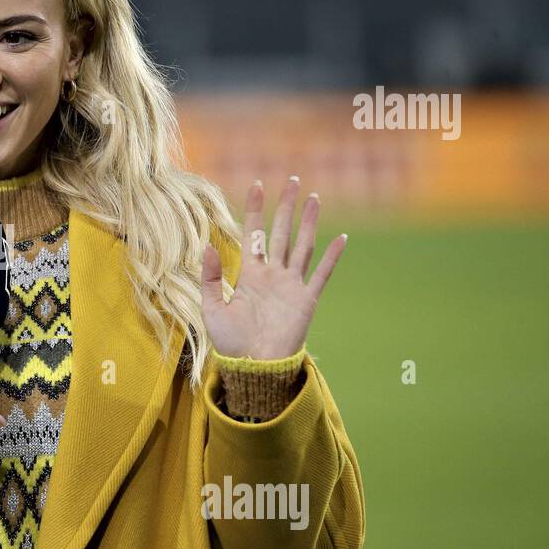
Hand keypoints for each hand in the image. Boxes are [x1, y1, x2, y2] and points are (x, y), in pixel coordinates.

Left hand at [200, 176, 345, 359]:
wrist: (254, 367)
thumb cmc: (231, 342)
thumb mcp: (213, 308)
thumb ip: (211, 277)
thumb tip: (206, 245)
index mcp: (249, 274)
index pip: (253, 233)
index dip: (254, 209)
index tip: (257, 185)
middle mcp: (272, 274)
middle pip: (281, 232)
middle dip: (286, 207)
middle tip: (293, 181)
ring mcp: (291, 285)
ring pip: (302, 245)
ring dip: (309, 222)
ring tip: (315, 198)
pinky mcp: (306, 300)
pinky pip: (321, 274)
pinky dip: (332, 256)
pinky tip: (342, 238)